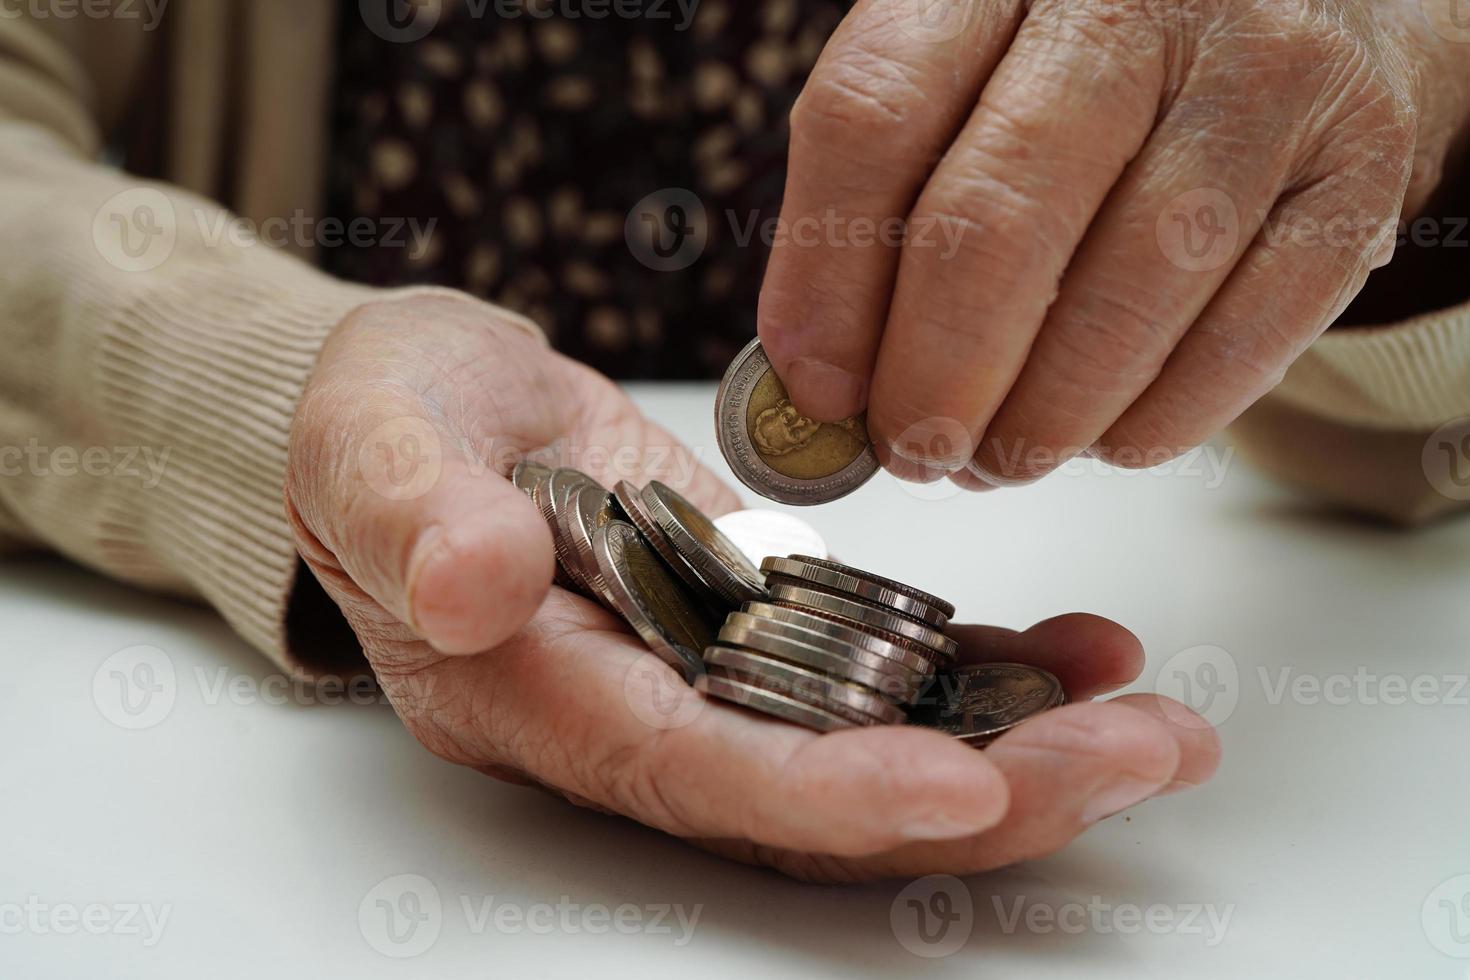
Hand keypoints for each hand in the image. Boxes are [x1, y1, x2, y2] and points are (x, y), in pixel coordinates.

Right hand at [285, 293, 1218, 881]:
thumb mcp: (371, 433)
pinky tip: (1083, 651)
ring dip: (1022, 747)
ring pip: (875, 754)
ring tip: (1156, 719)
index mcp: (540, 696)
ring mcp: (713, 679)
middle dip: (985, 794)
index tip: (961, 786)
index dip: (824, 799)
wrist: (436, 412)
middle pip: (818, 801)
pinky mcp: (765, 628)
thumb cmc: (387, 418)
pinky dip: (989, 671)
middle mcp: (641, 717)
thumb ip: (412, 506)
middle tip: (1138, 754)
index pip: (692, 776)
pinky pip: (884, 676)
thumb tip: (474, 579)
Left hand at [759, 0, 1469, 485]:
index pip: (873, 117)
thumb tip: (822, 378)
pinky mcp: (1356, 173)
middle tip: (910, 449)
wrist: (1316, 3)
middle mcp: (1136, 3)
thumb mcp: (976, 75)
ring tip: (997, 456)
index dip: (825, 279)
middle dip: (933, 377)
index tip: (815, 386)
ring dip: (1039, 420)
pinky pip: (1242, 341)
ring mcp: (1263, 80)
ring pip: (1123, 295)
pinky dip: (1152, 423)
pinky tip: (1103, 438)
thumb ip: (885, 198)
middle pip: (993, 220)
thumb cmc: (1106, 63)